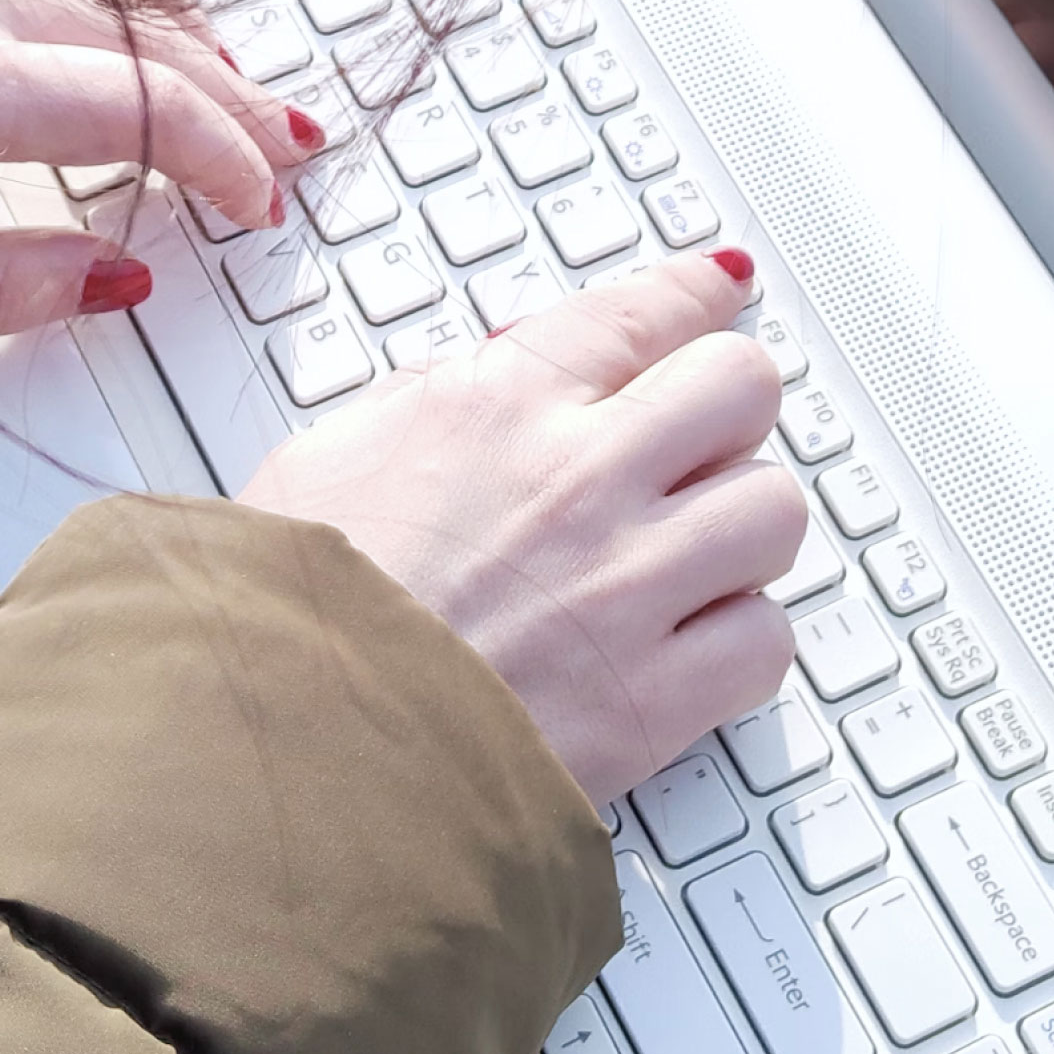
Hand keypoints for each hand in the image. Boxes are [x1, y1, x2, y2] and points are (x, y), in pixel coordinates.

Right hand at [239, 255, 799, 801]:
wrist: (281, 758)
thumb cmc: (280, 623)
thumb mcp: (323, 460)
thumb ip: (424, 407)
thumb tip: (491, 379)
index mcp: (494, 410)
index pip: (646, 313)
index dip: (696, 297)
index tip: (717, 295)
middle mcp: (577, 483)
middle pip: (739, 388)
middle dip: (724, 409)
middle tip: (696, 442)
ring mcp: (626, 590)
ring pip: (773, 510)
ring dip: (739, 530)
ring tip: (688, 557)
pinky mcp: (654, 702)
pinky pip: (765, 640)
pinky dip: (737, 642)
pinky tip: (684, 647)